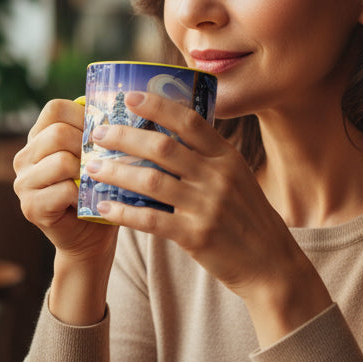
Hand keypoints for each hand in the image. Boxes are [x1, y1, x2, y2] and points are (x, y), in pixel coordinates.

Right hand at [13, 98, 118, 268]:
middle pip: (56, 133)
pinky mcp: (31, 207)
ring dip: (86, 172)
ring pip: (60, 161)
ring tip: (97, 181)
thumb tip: (129, 102)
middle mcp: (24, 157)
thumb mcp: (98, 157)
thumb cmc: (99, 192)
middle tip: (105, 161)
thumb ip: (100, 133)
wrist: (91, 239)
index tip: (102, 134)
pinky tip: (88, 201)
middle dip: (87, 145)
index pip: (54, 108)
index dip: (83, 116)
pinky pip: (62, 190)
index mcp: (38, 138)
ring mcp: (24, 183)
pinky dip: (82, 195)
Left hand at [87, 90, 330, 342]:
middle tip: (98, 133)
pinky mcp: (196, 236)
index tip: (130, 97)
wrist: (270, 264)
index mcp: (227, 158)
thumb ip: (207, 159)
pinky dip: (123, 211)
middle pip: (162, 147)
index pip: (189, 121)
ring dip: (116, 171)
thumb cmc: (248, 218)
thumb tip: (166, 136)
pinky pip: (150, 220)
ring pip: (151, 181)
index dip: (158, 105)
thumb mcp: (238, 178)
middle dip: (124, 136)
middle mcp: (217, 177)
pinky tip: (103, 206)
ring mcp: (207, 207)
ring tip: (91, 167)